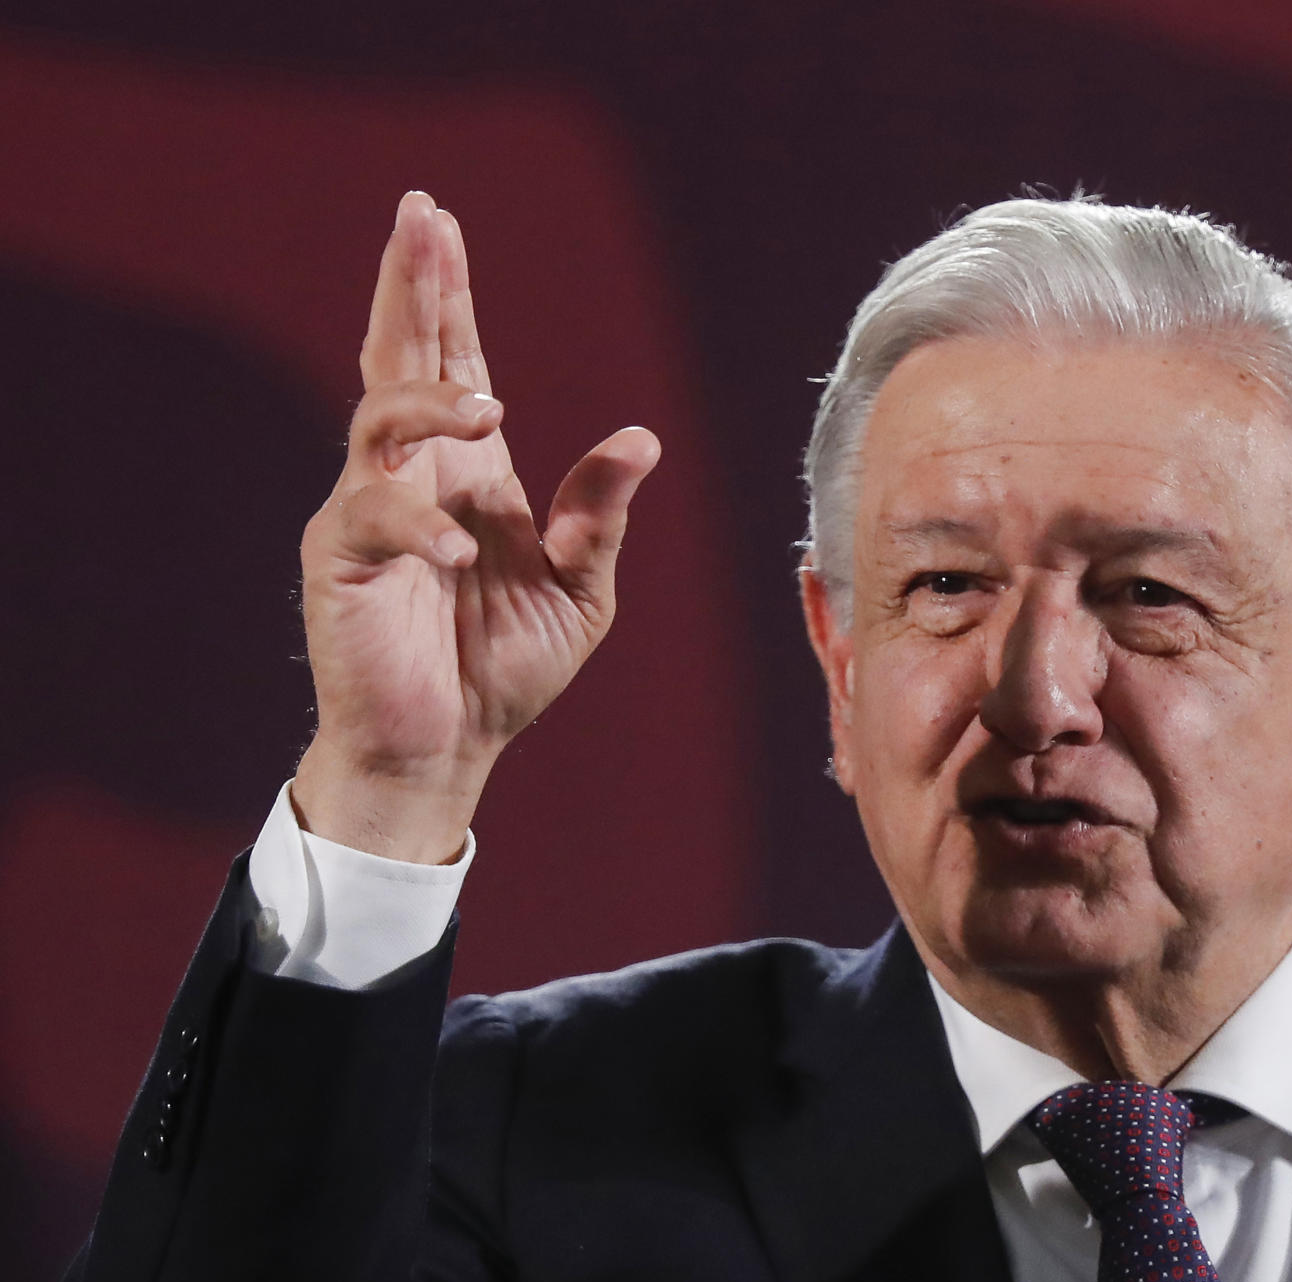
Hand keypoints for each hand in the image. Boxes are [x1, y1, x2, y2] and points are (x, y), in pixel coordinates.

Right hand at [290, 191, 658, 860]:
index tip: (440, 222)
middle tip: (419, 217)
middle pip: (403, 358)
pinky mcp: (343, 561)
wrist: (447, 746)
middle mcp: (416, 474)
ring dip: (430, 403)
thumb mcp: (578, 591)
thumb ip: (597, 518)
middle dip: (411, 287)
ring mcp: (370, 511)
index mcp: (471, 471)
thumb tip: (642, 438)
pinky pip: (371, 518)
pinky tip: (459, 548)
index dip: (445, 294)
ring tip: (491, 410)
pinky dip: (418, 525)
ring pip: (380, 420)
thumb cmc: (505, 668)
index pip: (455, 362)